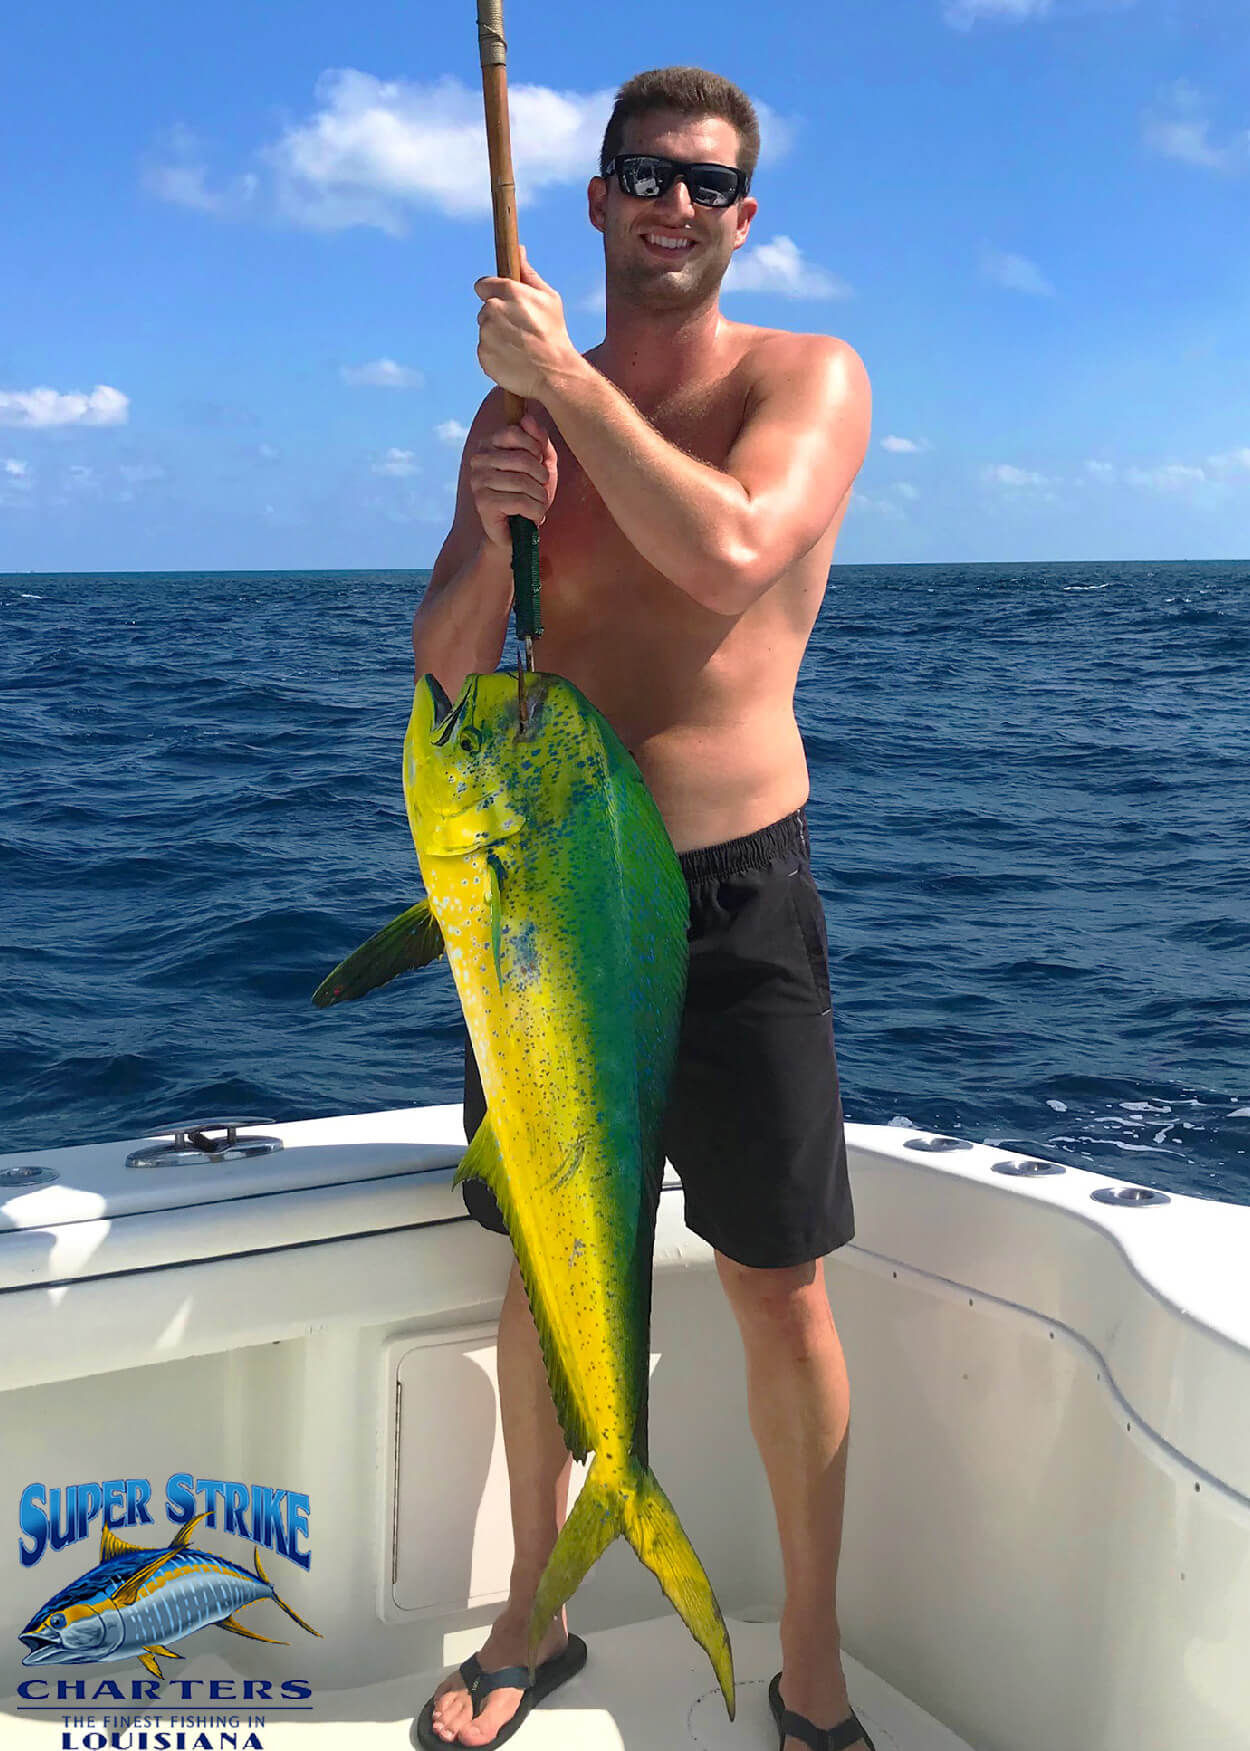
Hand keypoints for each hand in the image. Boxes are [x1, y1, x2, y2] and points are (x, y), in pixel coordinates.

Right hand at [468, 411, 558, 550]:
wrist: (517, 534)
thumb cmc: (529, 495)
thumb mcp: (541, 464)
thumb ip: (539, 440)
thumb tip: (527, 418)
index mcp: (489, 445)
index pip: (515, 432)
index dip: (536, 449)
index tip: (539, 465)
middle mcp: (478, 460)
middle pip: (523, 459)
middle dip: (541, 477)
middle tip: (541, 490)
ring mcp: (478, 481)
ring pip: (524, 482)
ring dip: (540, 497)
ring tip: (538, 505)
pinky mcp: (483, 503)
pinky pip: (520, 501)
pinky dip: (536, 511)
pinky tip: (534, 517)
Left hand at [474, 247, 579, 399]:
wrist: (554, 373)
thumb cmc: (554, 333)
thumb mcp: (548, 298)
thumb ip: (528, 273)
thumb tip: (518, 249)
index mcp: (508, 292)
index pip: (483, 285)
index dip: (494, 293)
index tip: (505, 303)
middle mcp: (493, 310)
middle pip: (485, 309)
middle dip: (498, 316)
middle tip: (520, 330)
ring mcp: (486, 334)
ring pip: (485, 329)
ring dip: (497, 335)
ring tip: (519, 346)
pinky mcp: (483, 355)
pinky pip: (485, 349)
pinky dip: (495, 353)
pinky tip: (513, 358)